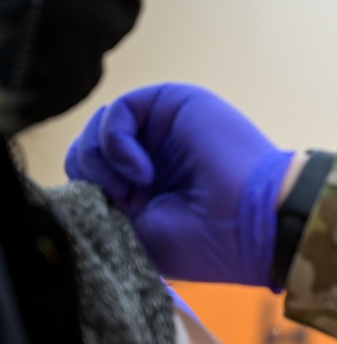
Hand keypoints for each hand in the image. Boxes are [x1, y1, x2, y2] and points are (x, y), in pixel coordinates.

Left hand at [65, 83, 293, 287]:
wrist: (251, 226)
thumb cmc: (204, 241)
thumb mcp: (137, 230)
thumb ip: (103, 200)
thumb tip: (79, 176)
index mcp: (149, 184)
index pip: (91, 171)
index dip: (89, 190)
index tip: (115, 215)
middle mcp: (157, 151)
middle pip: (89, 146)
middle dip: (92, 174)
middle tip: (123, 201)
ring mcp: (166, 126)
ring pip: (99, 127)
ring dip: (104, 161)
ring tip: (135, 188)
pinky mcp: (175, 103)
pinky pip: (118, 111)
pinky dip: (117, 142)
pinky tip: (141, 170)